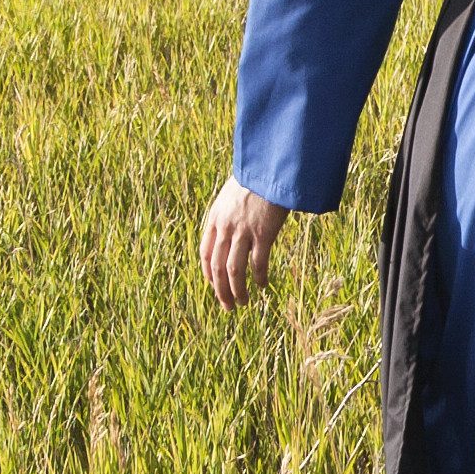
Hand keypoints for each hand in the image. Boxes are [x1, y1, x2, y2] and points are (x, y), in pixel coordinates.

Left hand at [199, 179, 290, 308]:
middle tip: (227, 306)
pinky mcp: (262, 234)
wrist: (270, 167)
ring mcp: (243, 232)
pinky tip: (262, 286)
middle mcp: (225, 228)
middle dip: (220, 291)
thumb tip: (229, 232)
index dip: (208, 275)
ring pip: (234, 271)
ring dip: (237, 290)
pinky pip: (258, 264)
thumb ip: (226, 215)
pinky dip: (258, 278)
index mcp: (215, 219)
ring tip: (242, 303)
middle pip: (217, 268)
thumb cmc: (254, 179)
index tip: (214, 286)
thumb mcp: (230, 195)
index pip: (205, 254)